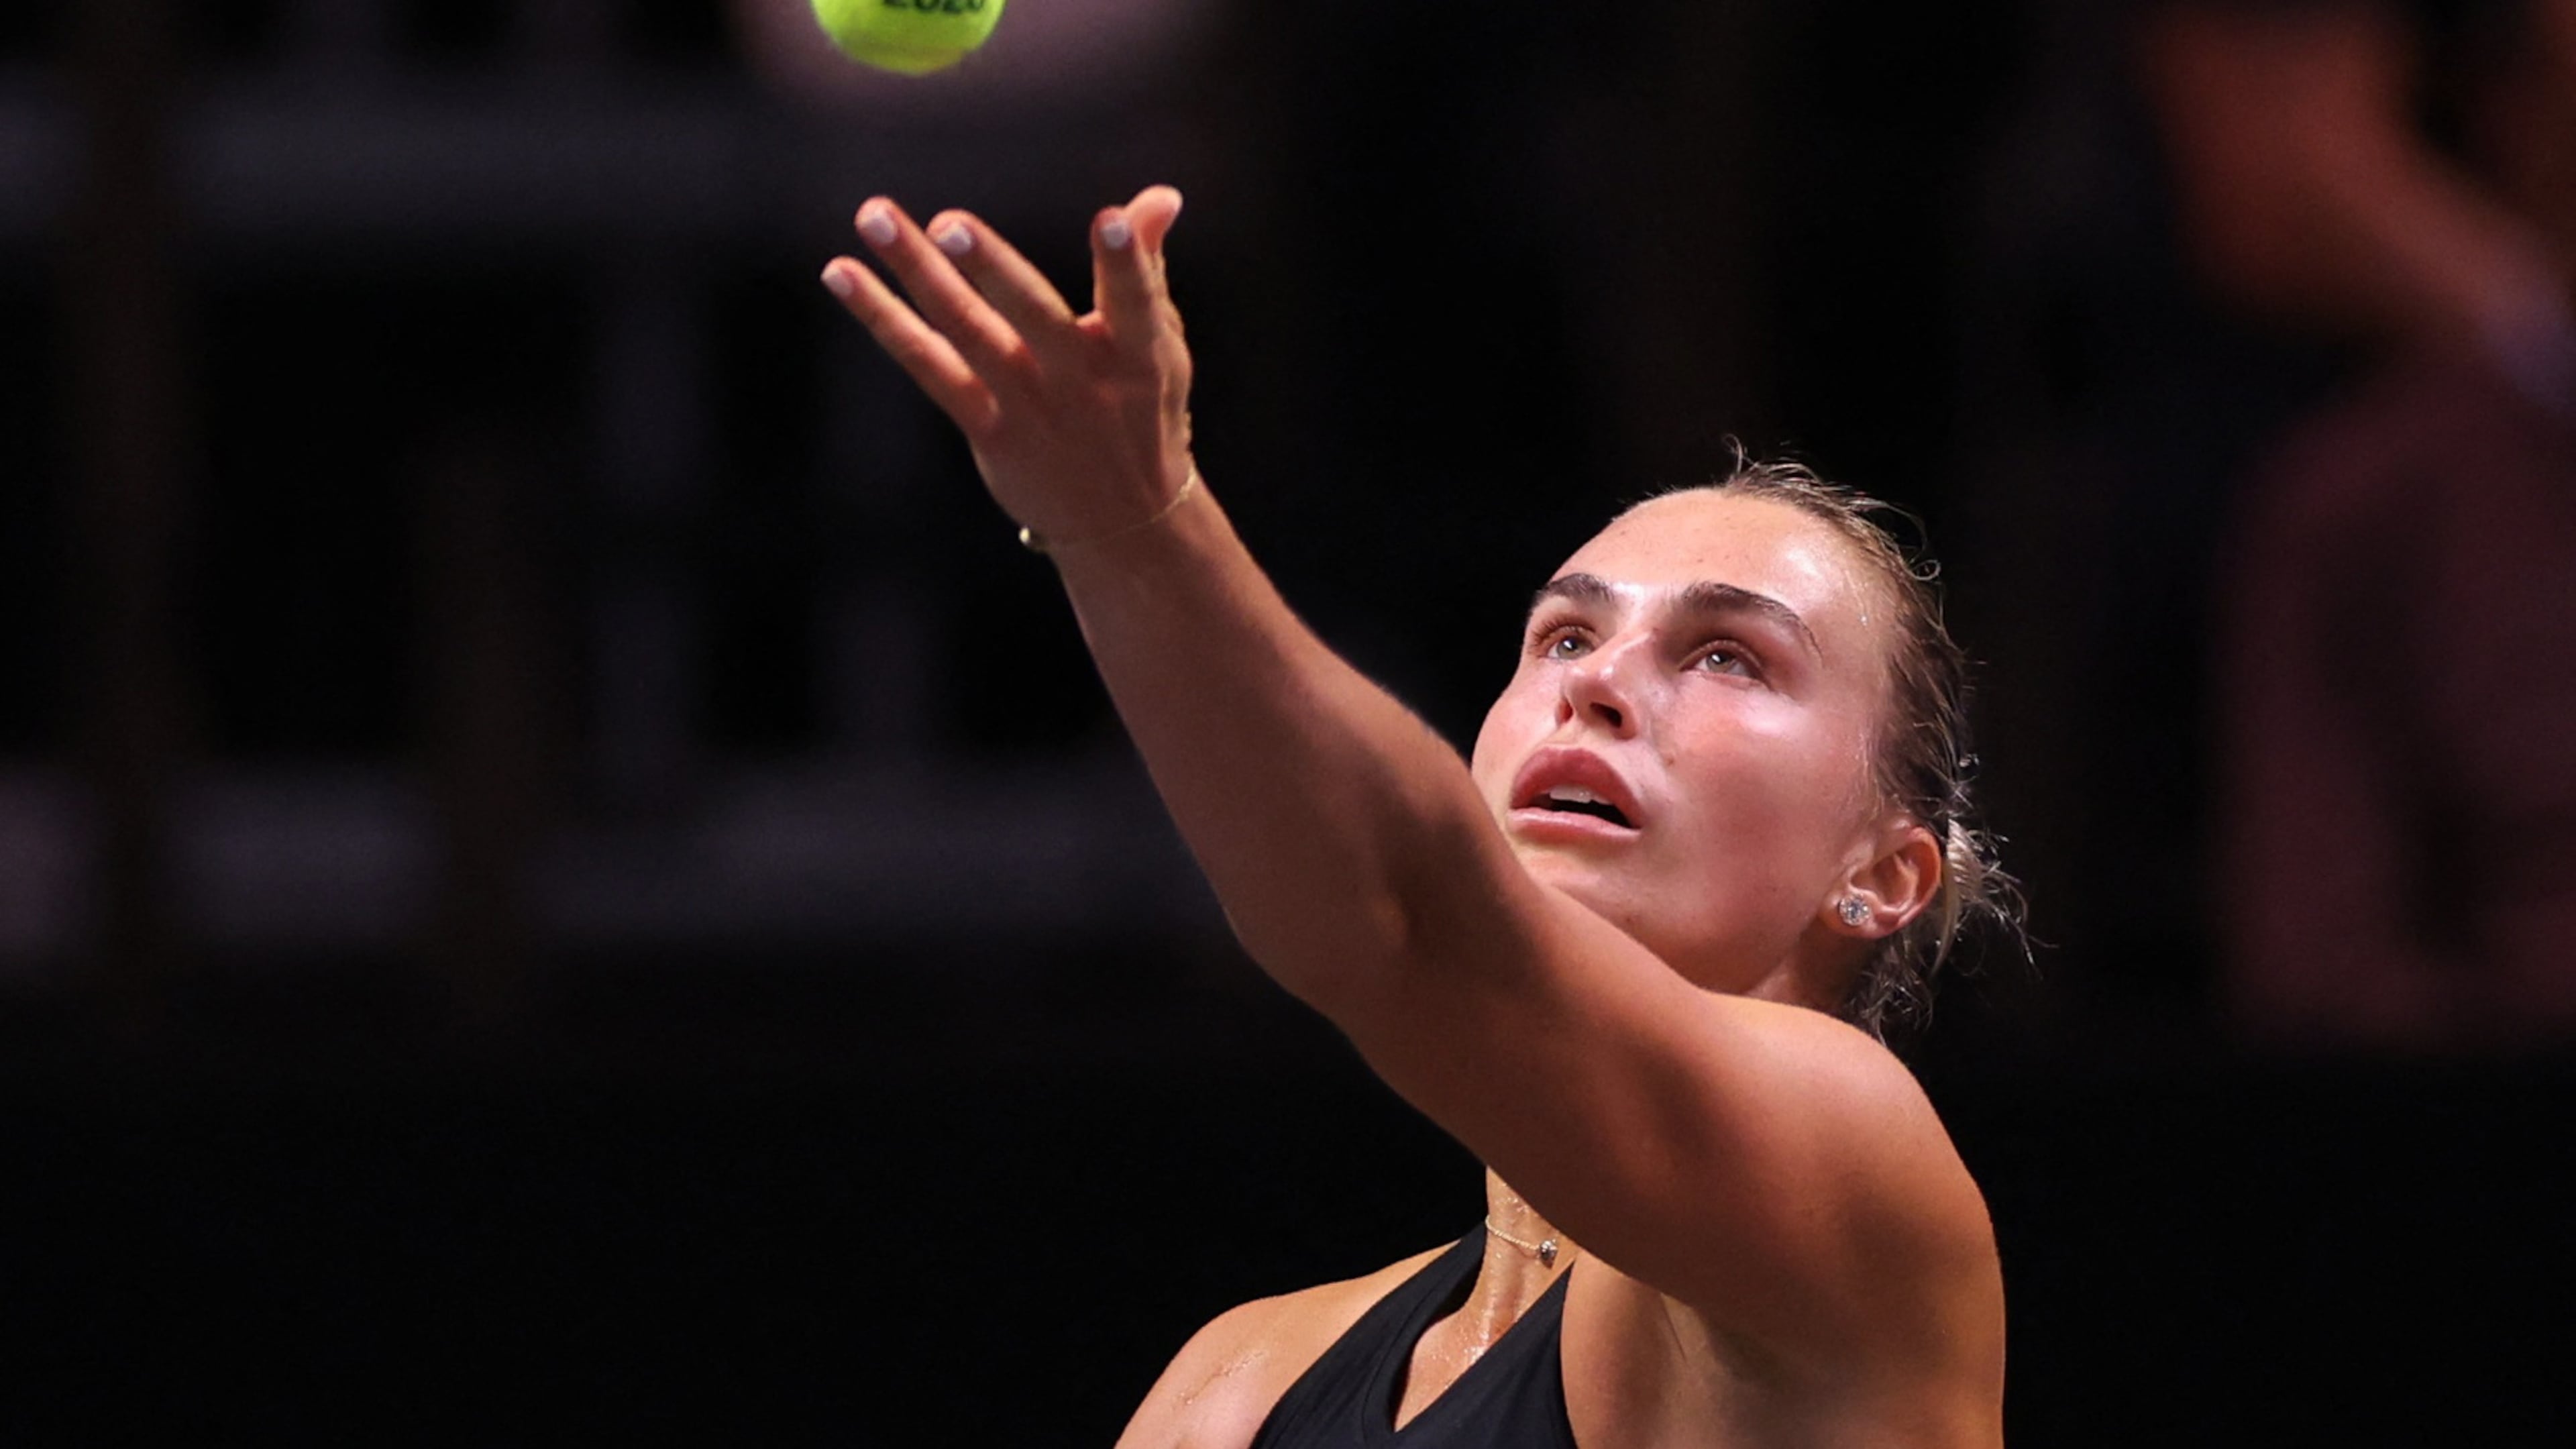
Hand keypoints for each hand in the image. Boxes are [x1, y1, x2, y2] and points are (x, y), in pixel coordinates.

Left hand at [821, 186, 1194, 545]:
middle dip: (991, 267)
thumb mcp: (1160, 348)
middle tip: (950, 223)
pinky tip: (841, 272)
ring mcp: (1028, 407)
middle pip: (1032, 314)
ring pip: (966, 331)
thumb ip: (1146, 271)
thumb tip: (1159, 196)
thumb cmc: (1140, 411)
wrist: (1122, 523)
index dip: (1126, 262)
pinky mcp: (986, 428)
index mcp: (1138, 356)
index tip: (1110, 218)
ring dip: (918, 272)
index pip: (1135, 303)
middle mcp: (1079, 382)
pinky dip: (882, 318)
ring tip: (875, 216)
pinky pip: (926, 365)